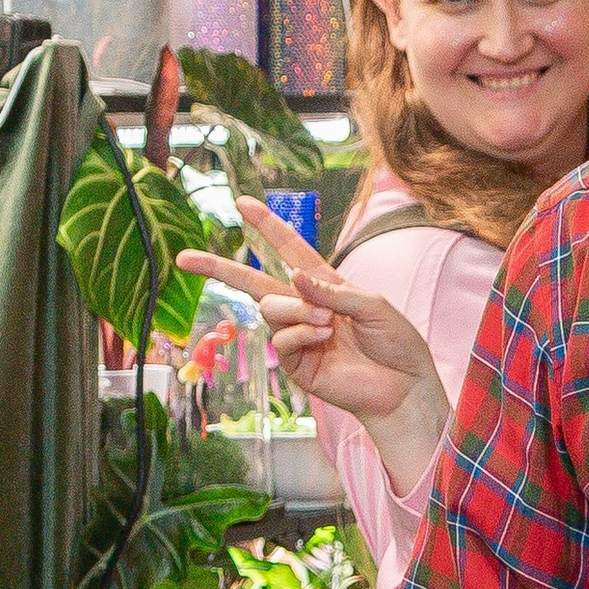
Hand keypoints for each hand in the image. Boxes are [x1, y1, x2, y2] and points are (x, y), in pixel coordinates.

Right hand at [176, 193, 451, 495]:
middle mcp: (305, 307)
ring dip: (298, 309)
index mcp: (325, 285)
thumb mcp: (372, 304)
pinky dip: (301, 332)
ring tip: (328, 322)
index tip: (242, 203)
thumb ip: (332, 289)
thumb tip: (294, 276)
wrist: (404, 386)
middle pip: (253, 281)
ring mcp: (297, 336)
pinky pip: (280, 339)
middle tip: (184, 258)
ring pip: (269, 307)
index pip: (290, 250)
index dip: (267, 226)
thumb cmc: (396, 343)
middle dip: (218, 267)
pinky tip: (323, 337)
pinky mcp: (295, 364)